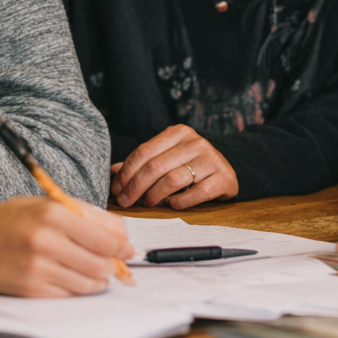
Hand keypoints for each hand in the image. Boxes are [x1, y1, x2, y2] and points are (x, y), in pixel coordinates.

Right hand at [0, 196, 133, 296]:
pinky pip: (68, 294)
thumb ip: (88, 215)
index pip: (103, 239)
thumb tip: (122, 235)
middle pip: (99, 263)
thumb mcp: (50, 204)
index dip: (122, 247)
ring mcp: (37, 269)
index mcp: (54, 215)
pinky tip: (76, 278)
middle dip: (114, 265)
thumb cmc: (17, 219)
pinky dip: (79, 288)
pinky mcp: (30, 290)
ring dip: (99, 279)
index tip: (129, 250)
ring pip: (87, 282)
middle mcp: (46, 243)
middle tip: (117, 263)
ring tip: (98, 271)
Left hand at [110, 124, 238, 208]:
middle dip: (135, 187)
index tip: (116, 189)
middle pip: (156, 166)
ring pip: (173, 179)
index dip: (126, 173)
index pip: (144, 152)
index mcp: (178, 132)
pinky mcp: (223, 178)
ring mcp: (211, 159)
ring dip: (155, 196)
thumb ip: (142, 163)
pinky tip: (172, 205)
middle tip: (126, 202)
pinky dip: (180, 202)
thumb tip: (112, 172)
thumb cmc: (189, 165)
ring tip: (148, 204)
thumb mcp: (167, 157)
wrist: (226, 169)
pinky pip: (197, 193)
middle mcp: (196, 142)